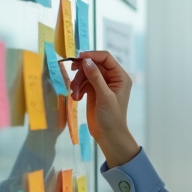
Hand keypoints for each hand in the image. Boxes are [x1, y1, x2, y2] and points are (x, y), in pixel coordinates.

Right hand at [69, 51, 138, 166]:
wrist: (108, 136)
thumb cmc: (112, 118)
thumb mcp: (104, 96)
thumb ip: (95, 77)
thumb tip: (86, 61)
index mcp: (120, 76)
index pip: (106, 58)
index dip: (92, 55)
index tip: (78, 58)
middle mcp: (113, 78)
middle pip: (94, 65)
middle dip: (82, 71)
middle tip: (71, 73)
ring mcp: (103, 84)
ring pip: (86, 73)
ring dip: (78, 81)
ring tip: (75, 93)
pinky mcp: (94, 91)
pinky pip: (83, 83)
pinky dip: (78, 88)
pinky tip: (76, 97)